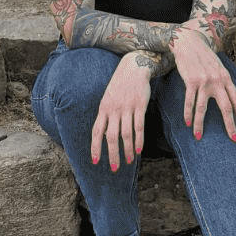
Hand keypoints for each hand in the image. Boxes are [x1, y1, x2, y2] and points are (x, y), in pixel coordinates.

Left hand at [90, 52, 154, 171]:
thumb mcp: (108, 99)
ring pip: (126, 134)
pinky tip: (139, 150)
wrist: (132, 67)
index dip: (95, 147)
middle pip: (111, 136)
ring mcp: (126, 107)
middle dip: (112, 154)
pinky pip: (139, 126)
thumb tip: (104, 137)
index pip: (97, 131)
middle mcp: (113, 109)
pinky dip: (139, 140)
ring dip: (127, 150)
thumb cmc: (119, 86)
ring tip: (129, 161)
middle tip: (115, 168)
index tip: (96, 162)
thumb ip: (106, 117)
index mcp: (103, 109)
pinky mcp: (139, 105)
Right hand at [169, 24, 235, 142]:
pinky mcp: (191, 80)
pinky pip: (189, 101)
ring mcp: (204, 81)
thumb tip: (228, 99)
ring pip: (203, 108)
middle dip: (230, 125)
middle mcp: (218, 80)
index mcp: (226, 78)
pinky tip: (187, 123)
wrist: (189, 42)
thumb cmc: (204, 57)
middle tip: (234, 139)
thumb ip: (223, 82)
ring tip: (198, 136)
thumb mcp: (218, 68)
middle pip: (226, 107)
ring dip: (200, 124)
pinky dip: (188, 113)